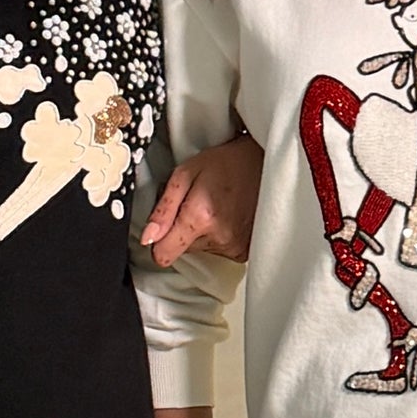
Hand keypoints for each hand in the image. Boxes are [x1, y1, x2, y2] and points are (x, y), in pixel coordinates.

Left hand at [142, 133, 263, 268]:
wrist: (269, 163)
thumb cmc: (229, 162)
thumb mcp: (186, 173)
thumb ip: (163, 209)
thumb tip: (148, 239)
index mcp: (200, 217)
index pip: (164, 255)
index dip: (158, 243)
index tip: (164, 229)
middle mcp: (220, 238)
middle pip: (183, 249)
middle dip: (184, 229)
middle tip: (199, 204)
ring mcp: (237, 247)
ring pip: (202, 249)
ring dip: (205, 232)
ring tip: (219, 207)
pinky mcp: (247, 252)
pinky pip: (221, 250)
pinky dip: (221, 236)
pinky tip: (231, 216)